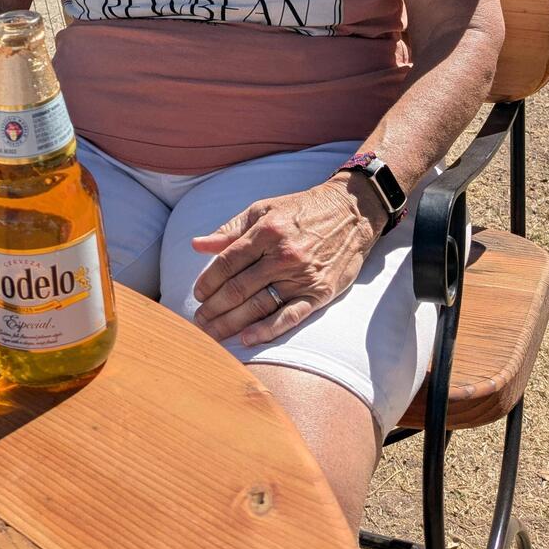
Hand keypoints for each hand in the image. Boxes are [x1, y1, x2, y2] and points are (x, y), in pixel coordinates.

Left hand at [190, 178, 386, 345]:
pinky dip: (267, 330)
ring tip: (213, 334)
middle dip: (214, 308)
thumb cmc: (301, 210)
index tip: (197, 294)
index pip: (227, 262)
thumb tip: (197, 244)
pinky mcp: (319, 293)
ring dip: (231, 323)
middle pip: (239, 288)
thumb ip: (230, 229)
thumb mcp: (263, 209)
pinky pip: (290, 316)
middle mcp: (282, 256)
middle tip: (198, 322)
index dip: (208, 281)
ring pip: (258, 305)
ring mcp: (301, 276)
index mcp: (266, 232)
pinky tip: (247, 339)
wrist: (351, 212)